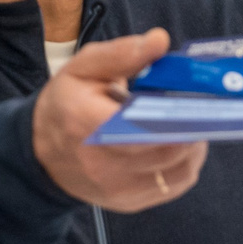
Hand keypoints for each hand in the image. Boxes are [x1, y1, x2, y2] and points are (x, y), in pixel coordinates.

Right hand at [33, 28, 208, 212]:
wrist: (41, 154)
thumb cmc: (65, 106)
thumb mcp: (82, 69)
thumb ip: (121, 54)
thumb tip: (159, 41)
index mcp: (87, 123)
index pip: (142, 125)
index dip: (176, 115)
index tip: (195, 99)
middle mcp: (101, 163)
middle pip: (167, 149)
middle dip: (192, 127)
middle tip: (201, 107)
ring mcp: (117, 188)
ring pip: (177, 170)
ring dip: (194, 146)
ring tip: (190, 124)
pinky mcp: (129, 202)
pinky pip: (172, 186)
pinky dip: (186, 165)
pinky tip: (181, 146)